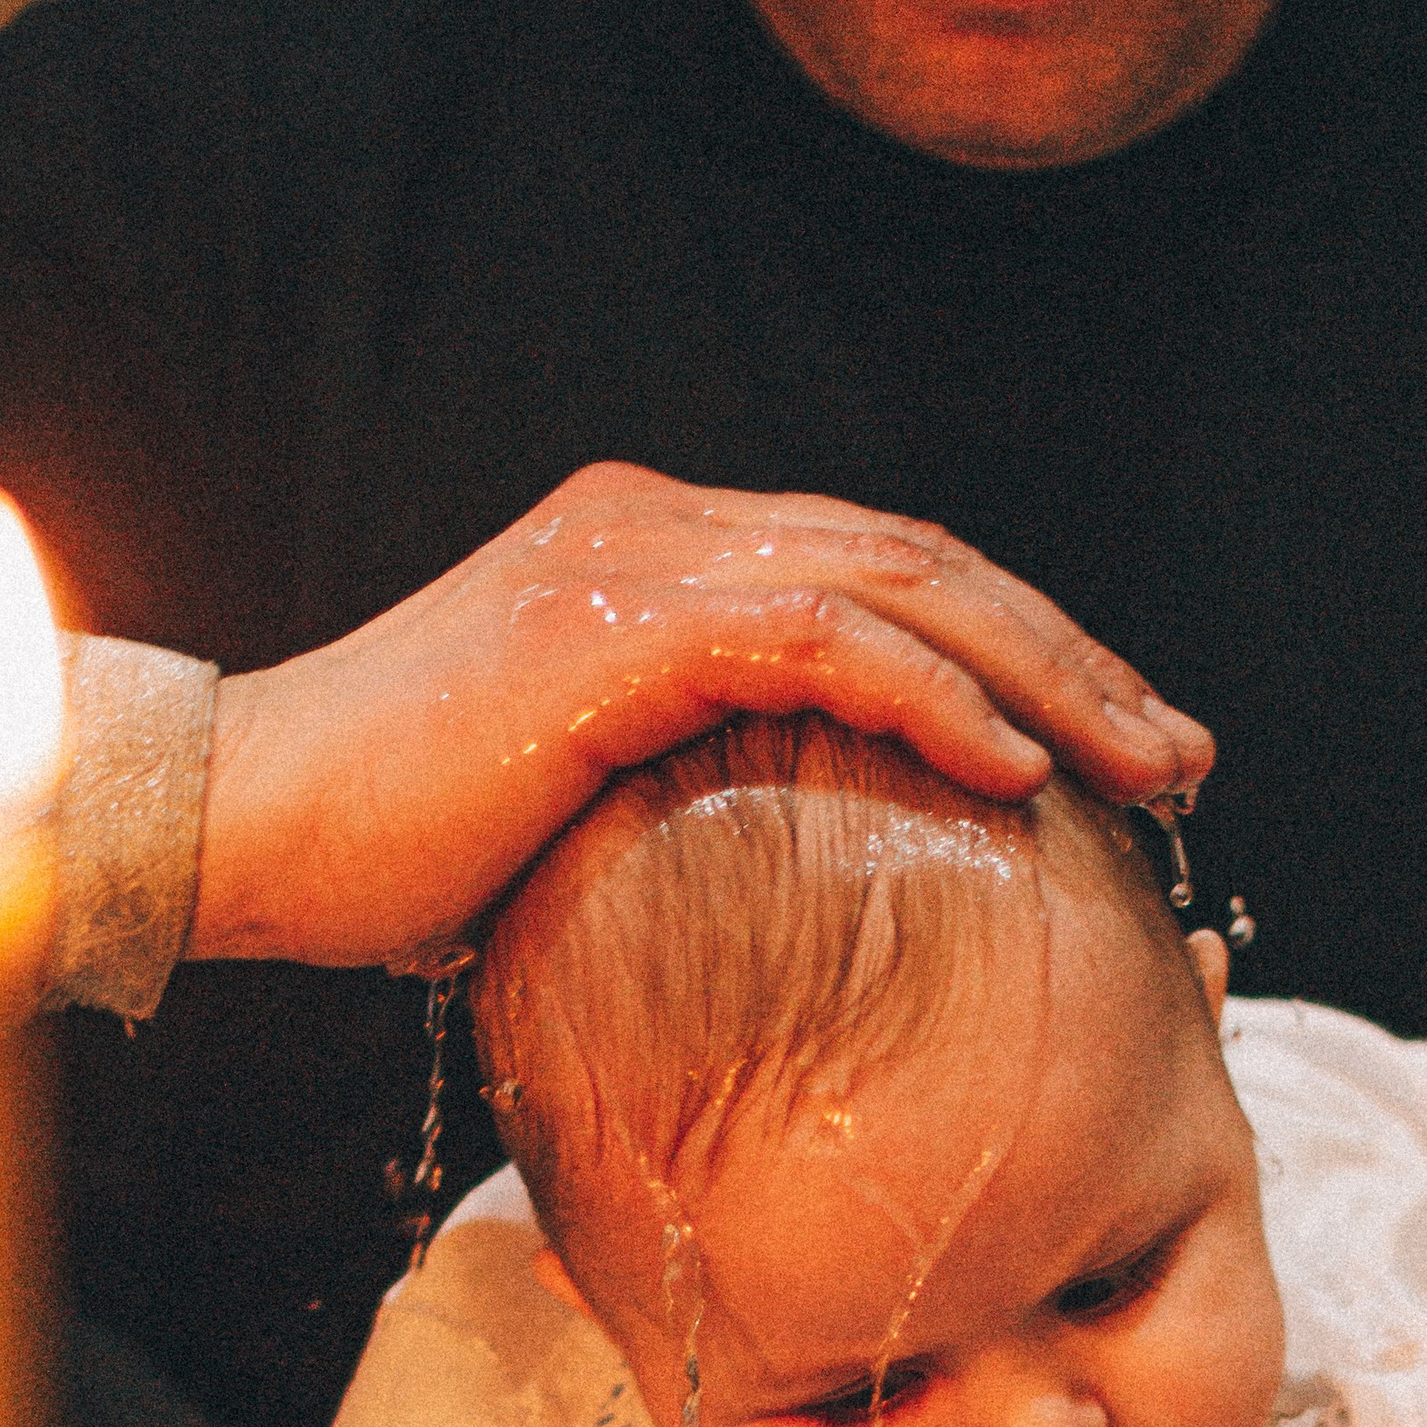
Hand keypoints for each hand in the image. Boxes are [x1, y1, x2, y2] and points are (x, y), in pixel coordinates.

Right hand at [187, 464, 1212, 969]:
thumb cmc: (392, 861)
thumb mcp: (583, 821)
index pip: (888, 580)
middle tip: (1184, 756)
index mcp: (663, 563)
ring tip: (1151, 769)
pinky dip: (940, 700)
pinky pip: (828, 641)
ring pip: (906, 585)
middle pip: (928, 564)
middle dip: (1077, 659)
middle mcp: (665, 530)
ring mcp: (642, 561)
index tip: (1117, 753)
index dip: (1019, 656)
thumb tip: (797, 895)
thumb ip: (695, 803)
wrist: (241, 834)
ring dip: (1050, 678)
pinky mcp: (619, 623)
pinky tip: (1022, 771)